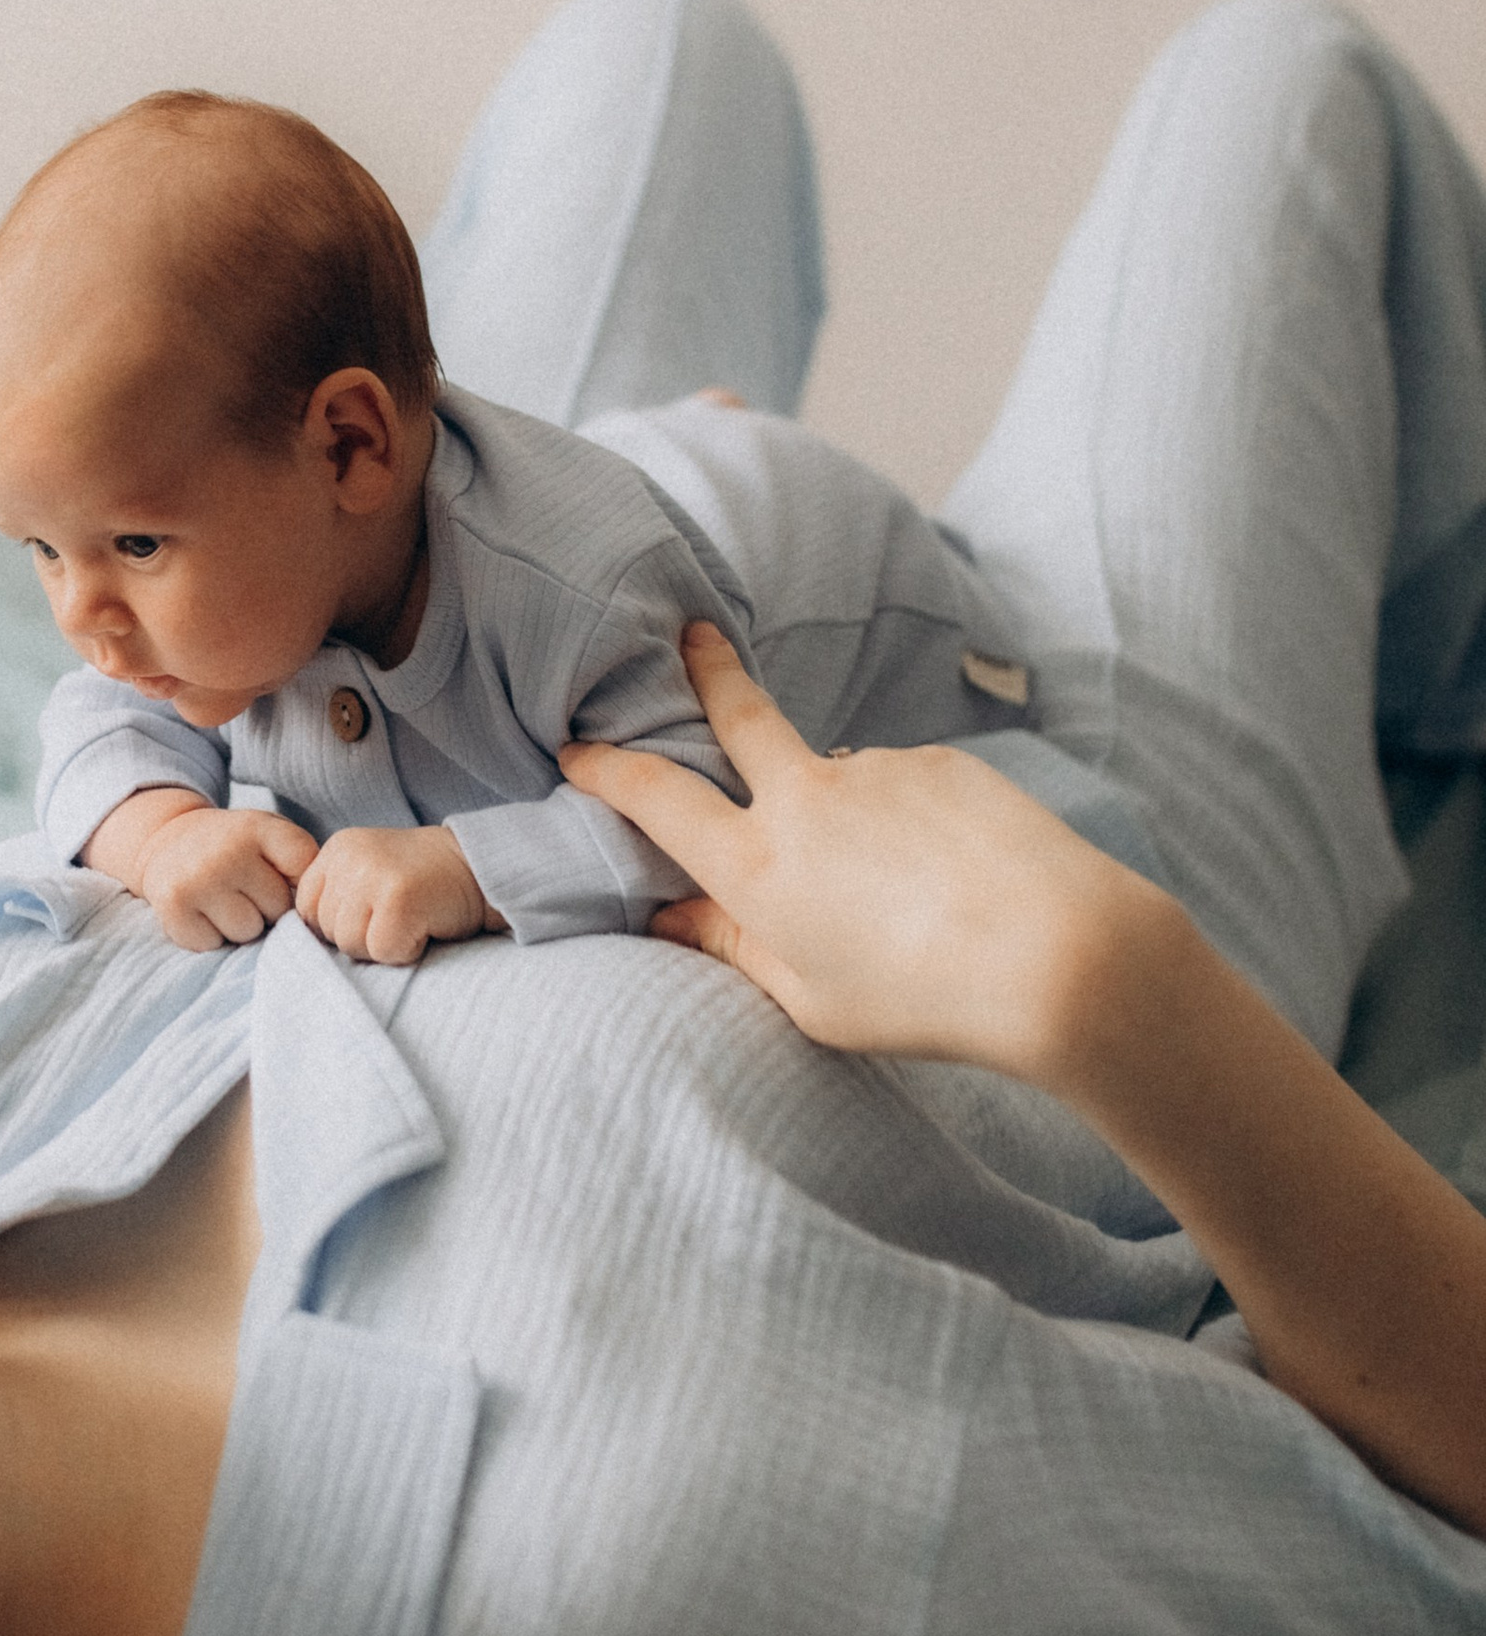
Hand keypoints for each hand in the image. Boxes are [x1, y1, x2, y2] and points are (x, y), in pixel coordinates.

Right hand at [106, 793, 319, 949]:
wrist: (168, 840)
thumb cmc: (234, 847)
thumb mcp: (269, 835)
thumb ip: (301, 862)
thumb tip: (313, 916)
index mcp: (258, 828)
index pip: (304, 868)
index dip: (297, 882)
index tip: (280, 873)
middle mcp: (227, 851)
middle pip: (278, 909)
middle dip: (267, 907)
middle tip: (244, 888)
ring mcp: (198, 879)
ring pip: (247, 932)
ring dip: (239, 926)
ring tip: (224, 901)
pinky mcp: (173, 906)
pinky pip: (212, 944)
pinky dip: (209, 936)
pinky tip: (201, 911)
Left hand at [295, 824, 499, 967]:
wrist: (479, 867)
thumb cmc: (423, 881)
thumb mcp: (369, 872)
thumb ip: (337, 894)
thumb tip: (304, 940)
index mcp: (336, 849)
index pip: (305, 909)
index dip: (336, 925)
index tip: (370, 915)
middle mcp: (349, 857)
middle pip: (327, 931)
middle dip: (361, 937)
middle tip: (397, 915)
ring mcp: (373, 876)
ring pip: (350, 945)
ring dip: (383, 946)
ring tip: (410, 919)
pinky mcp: (399, 899)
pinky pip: (383, 951)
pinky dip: (407, 950)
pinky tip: (424, 926)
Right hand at [561, 621, 1161, 1078]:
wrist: (1059, 954)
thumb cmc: (926, 1001)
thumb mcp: (812, 1000)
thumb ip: (735, 948)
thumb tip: (670, 920)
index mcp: (756, 865)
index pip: (655, 799)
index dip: (606, 769)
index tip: (576, 749)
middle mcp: (803, 798)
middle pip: (738, 713)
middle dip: (706, 672)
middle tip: (693, 634)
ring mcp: (875, 769)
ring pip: (838, 777)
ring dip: (847, 812)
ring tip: (904, 892)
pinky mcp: (940, 762)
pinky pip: (904, 787)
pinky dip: (909, 822)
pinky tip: (949, 873)